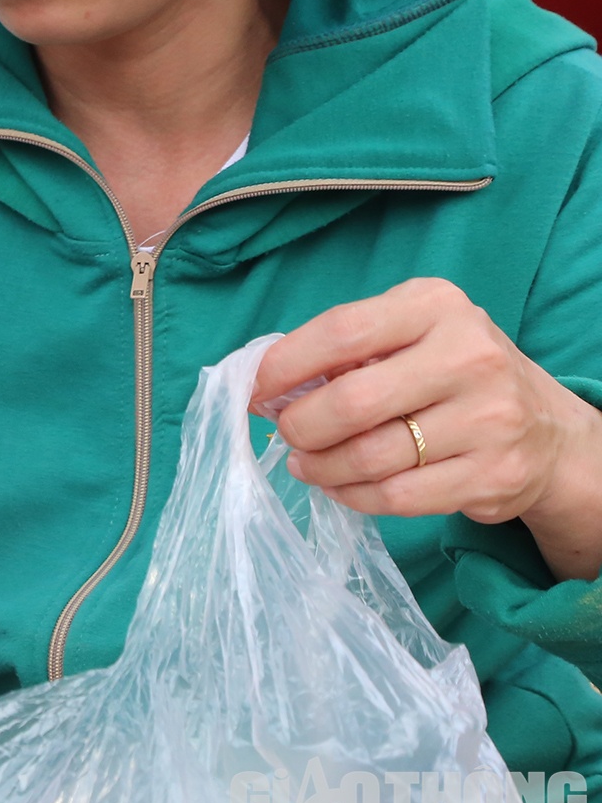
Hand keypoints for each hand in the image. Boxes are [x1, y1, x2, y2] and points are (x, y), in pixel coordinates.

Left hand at [253, 278, 601, 580]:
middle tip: (286, 432)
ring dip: (321, 466)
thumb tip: (268, 386)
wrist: (546, 428)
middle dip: (301, 424)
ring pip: (372, 456)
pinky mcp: (494, 474)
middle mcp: (469, 356)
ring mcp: (488, 418)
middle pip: (353, 401)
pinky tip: (342, 485)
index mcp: (436, 306)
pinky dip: (354, 495)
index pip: (342, 332)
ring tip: (306, 463)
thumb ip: (347, 349)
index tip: (256, 388)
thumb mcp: (409, 333)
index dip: (286, 364)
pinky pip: (398, 496)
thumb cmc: (451, 371)